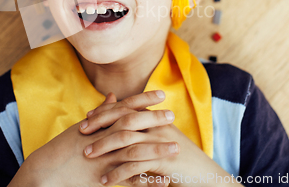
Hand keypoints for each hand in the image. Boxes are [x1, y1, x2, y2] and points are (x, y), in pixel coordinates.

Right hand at [8, 101, 172, 186]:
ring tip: (176, 147)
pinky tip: (164, 180)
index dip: (144, 99)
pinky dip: (148, 180)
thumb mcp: (81, 126)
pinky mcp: (104, 178)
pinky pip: (130, 180)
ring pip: (135, 152)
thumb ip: (101, 112)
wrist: (46, 172)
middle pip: (133, 125)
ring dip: (157, 149)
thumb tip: (114, 95)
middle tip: (173, 115)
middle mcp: (102, 138)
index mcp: (98, 124)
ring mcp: (104, 159)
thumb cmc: (63, 147)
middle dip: (154, 120)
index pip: (125, 106)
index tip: (162, 93)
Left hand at [81, 91, 234, 186]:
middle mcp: (158, 126)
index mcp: (157, 118)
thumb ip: (143, 127)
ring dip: (104, 148)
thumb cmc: (180, 159)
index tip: (88, 118)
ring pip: (126, 141)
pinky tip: (105, 180)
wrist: (206, 177)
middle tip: (82, 134)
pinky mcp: (164, 163)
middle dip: (100, 126)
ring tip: (88, 156)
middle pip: (123, 120)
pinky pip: (135, 166)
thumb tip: (123, 120)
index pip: (126, 108)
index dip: (106, 112)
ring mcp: (161, 143)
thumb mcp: (162, 139)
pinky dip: (118, 173)